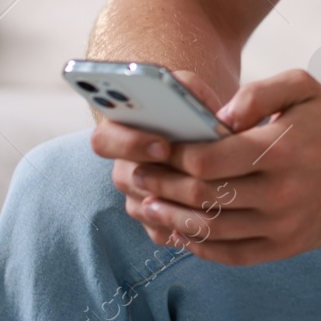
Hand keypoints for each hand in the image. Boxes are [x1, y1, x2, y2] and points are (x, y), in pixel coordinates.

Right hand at [90, 68, 227, 248]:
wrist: (201, 133)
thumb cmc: (191, 107)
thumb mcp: (189, 89)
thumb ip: (189, 90)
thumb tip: (208, 110)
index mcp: (119, 131)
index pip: (104, 139)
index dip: (130, 144)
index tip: (164, 145)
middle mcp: (123, 167)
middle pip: (127, 179)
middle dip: (161, 179)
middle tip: (194, 175)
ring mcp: (135, 197)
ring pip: (148, 209)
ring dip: (180, 202)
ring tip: (216, 194)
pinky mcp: (152, 222)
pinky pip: (164, 230)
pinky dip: (189, 224)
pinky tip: (216, 213)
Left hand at [91, 69, 320, 264]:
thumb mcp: (301, 87)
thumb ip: (256, 93)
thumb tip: (216, 119)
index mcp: (281, 148)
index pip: (208, 161)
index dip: (174, 157)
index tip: (155, 149)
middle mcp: (282, 190)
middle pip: (205, 196)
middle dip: (164, 188)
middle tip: (138, 179)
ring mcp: (285, 223)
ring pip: (214, 229)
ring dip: (174, 220)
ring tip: (150, 207)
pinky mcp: (288, 246)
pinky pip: (234, 254)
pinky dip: (202, 246)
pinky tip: (183, 232)